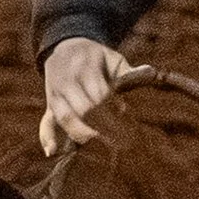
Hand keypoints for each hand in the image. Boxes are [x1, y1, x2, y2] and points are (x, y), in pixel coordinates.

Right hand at [39, 36, 137, 152]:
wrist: (65, 47)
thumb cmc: (97, 58)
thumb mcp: (113, 58)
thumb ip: (130, 71)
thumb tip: (153, 73)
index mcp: (85, 66)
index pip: (100, 93)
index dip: (113, 106)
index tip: (127, 113)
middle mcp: (66, 79)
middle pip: (85, 108)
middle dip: (105, 127)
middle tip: (125, 141)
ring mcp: (55, 93)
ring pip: (66, 117)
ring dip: (84, 133)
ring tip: (103, 141)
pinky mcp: (50, 104)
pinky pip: (45, 121)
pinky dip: (46, 136)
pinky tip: (52, 151)